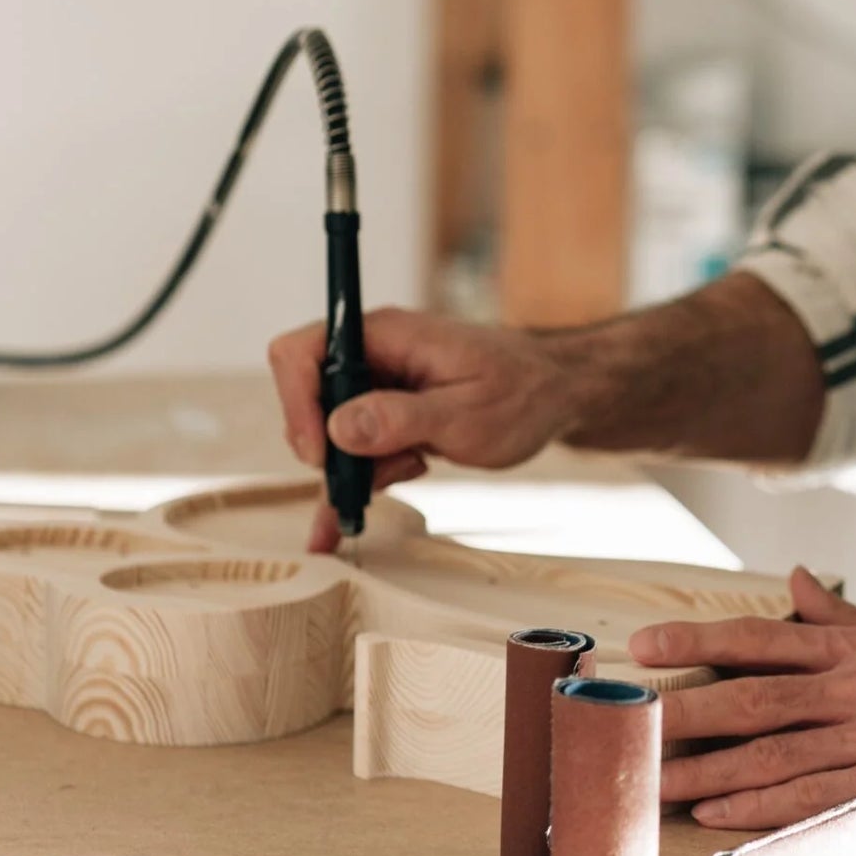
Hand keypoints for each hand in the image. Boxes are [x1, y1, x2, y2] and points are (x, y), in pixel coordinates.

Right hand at [268, 307, 577, 550]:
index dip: (298, 404)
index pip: (302, 352)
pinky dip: (355, 481)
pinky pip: (354, 449)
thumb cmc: (524, 393)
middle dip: (327, 449)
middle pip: (308, 398)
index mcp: (385, 335)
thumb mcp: (466, 413)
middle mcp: (373, 355)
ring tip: (411, 471)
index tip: (323, 454)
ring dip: (353, 469)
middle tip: (364, 484)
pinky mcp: (389, 414)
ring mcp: (379, 385)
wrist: (557, 396)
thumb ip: (402, 418)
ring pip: (329, 432)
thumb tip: (340, 427)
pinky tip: (348, 520)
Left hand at [629, 567, 855, 834]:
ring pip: (777, 756)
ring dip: (711, 772)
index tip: (645, 644)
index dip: (699, 640)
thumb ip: (841, 616)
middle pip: (756, 701)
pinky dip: (764, 807)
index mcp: (853, 650)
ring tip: (655, 781)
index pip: (761, 638)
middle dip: (689, 714)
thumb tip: (797, 577)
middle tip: (631, 725)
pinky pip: (817, 800)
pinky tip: (717, 813)